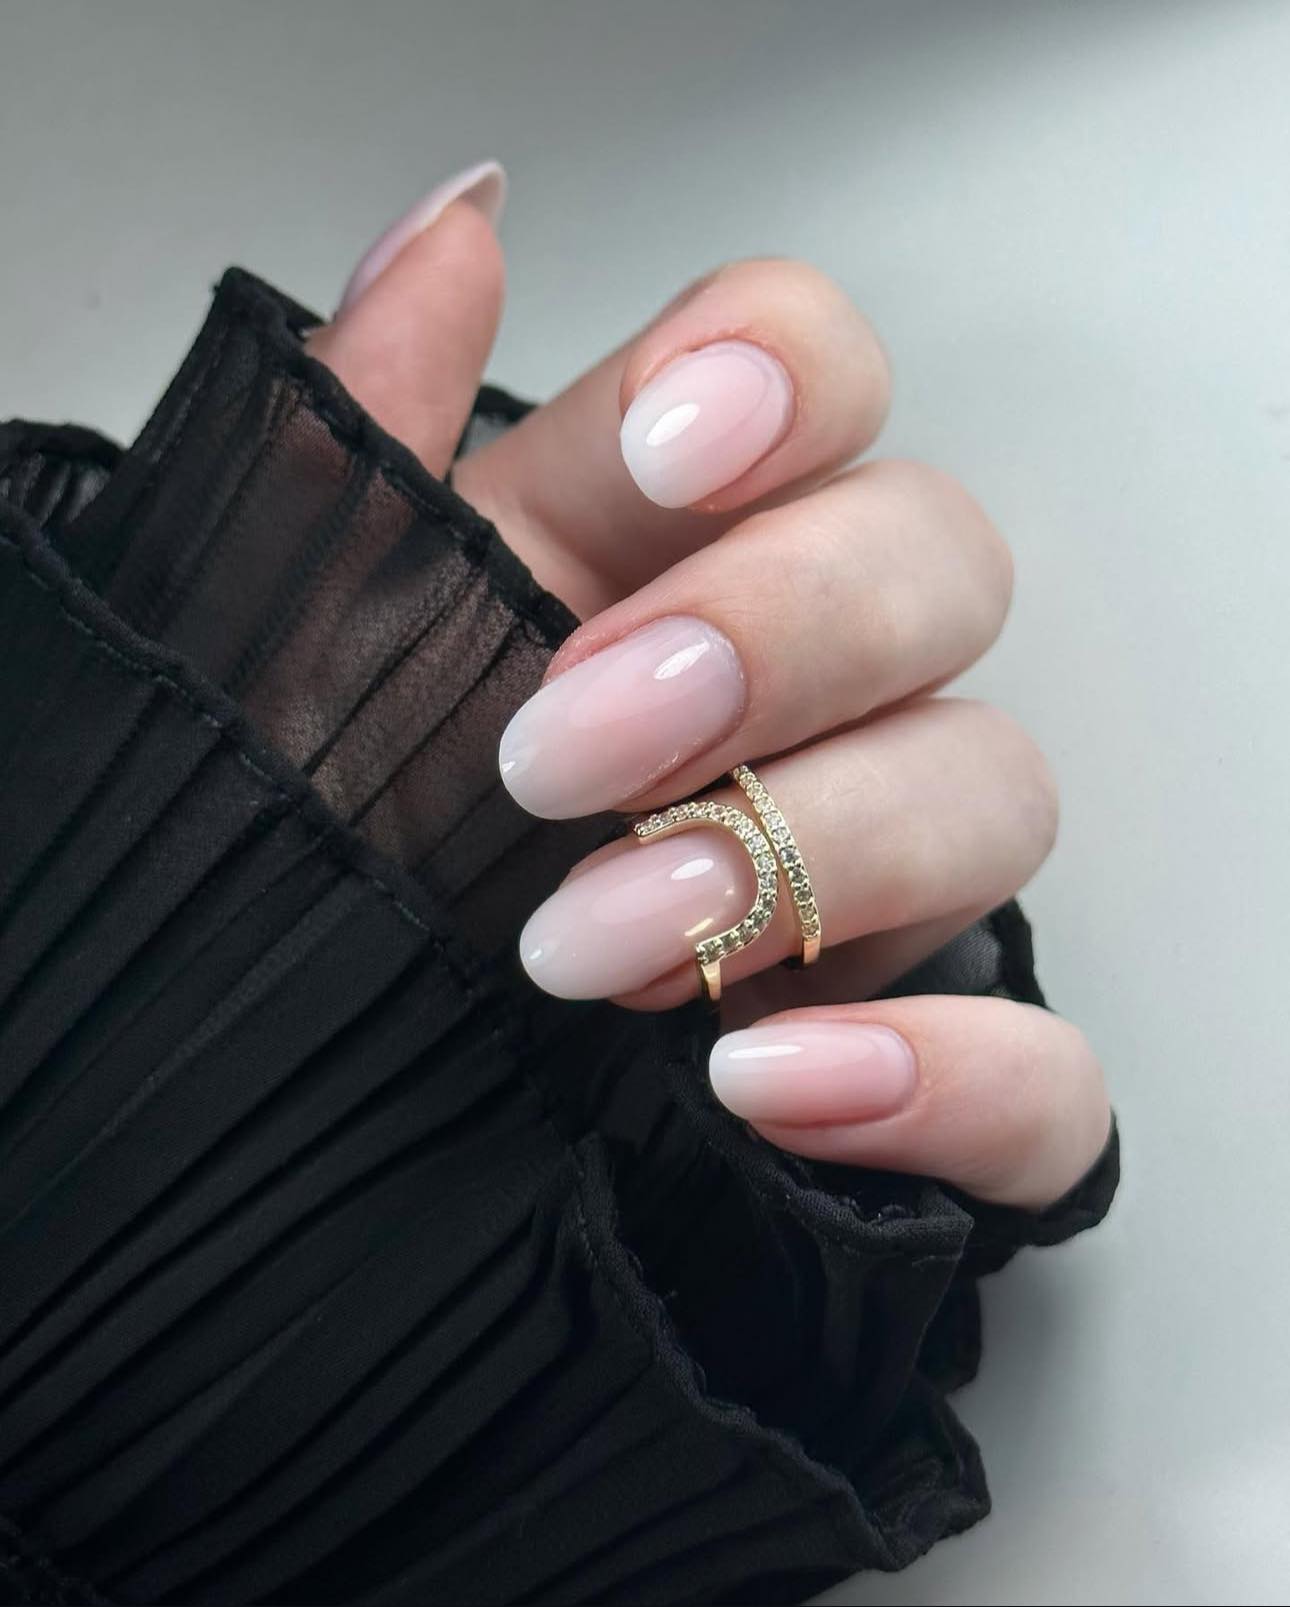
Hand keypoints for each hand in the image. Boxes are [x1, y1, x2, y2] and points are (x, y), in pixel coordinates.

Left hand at [308, 163, 1110, 1212]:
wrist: (284, 1113)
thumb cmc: (300, 866)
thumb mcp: (280, 652)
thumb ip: (359, 448)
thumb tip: (453, 235)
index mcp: (657, 562)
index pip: (820, 377)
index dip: (787, 377)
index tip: (666, 452)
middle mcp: (796, 701)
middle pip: (940, 566)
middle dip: (775, 640)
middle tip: (557, 754)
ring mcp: (867, 888)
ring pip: (1002, 793)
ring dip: (812, 863)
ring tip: (595, 948)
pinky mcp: (906, 1069)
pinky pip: (1042, 1075)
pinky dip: (945, 1079)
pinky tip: (768, 1082)